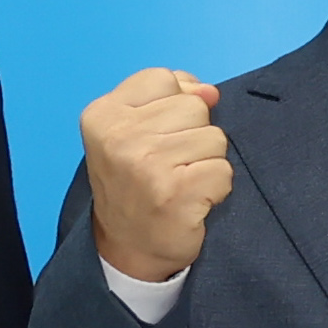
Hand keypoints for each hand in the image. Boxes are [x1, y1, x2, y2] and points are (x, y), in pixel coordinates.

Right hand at [79, 67, 234, 284]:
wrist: (128, 248)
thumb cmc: (136, 184)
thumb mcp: (136, 131)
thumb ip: (170, 100)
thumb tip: (209, 91)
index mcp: (103, 114)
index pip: (165, 79)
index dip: (174, 106)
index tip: (158, 136)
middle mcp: (119, 135)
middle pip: (195, 106)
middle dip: (194, 135)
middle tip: (171, 165)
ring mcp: (146, 163)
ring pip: (215, 137)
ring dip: (207, 162)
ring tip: (182, 182)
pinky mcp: (175, 192)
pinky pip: (223, 170)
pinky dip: (216, 188)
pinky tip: (193, 200)